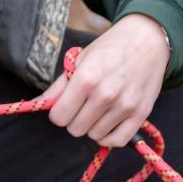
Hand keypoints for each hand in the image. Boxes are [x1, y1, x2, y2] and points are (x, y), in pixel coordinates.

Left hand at [41, 14, 170, 146]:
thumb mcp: (78, 61)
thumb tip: (37, 104)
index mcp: (86, 79)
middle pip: (75, 129)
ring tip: (96, 109)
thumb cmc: (108, 49)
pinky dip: (108, 137)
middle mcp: (105, 94)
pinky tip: (105, 124)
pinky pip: (118, 140)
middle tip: (80, 106)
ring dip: (91, 126)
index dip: (57, 113)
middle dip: (73, 119)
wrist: (146, 40)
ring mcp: (125, 105)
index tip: (63, 105)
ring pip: (94, 135)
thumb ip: (58, 87)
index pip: (59, 116)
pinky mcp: (141, 113)